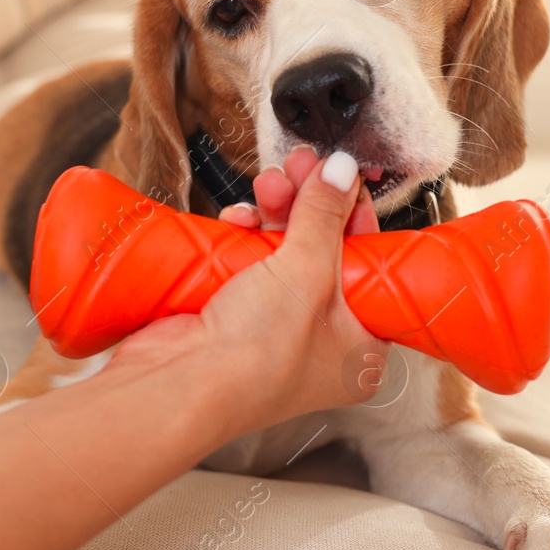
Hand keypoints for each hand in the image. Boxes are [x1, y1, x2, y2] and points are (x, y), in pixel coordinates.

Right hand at [108, 147, 389, 441]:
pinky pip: (250, 262)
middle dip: (310, 204)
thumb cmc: (254, 357)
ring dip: (276, 211)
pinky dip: (244, 235)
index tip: (343, 178)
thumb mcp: (307, 273)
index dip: (357, 217)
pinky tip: (238, 217)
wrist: (177, 384)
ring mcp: (276, 327)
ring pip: (286, 252)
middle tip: (302, 165)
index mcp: (361, 346)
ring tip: (268, 183)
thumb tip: (341, 171)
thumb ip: (325, 216)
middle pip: (327, 253)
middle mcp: (322, 340)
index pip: (372, 267)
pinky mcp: (236, 313)